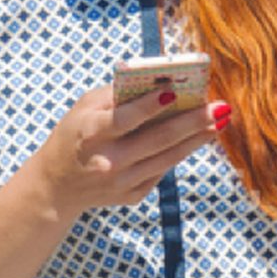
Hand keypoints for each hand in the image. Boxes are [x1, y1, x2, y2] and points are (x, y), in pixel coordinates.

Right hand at [39, 81, 227, 212]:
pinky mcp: (132, 196)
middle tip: (219, 107)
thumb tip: (161, 81)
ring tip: (219, 120)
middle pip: (157, 139)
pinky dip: (181, 152)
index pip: (124, 119)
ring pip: (168, 157)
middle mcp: (107, 161)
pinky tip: (198, 137)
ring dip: (197, 138)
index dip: (149, 106)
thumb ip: (117, 94)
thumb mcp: (84, 108)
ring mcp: (121, 183)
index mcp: (90, 134)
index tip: (174, 91)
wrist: (57, 187)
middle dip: (192, 122)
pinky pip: (162, 170)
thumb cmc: (74, 134)